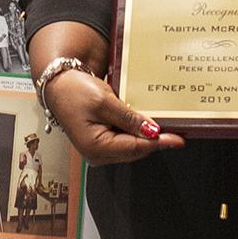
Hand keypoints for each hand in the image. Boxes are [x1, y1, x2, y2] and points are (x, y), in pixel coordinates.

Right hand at [43, 68, 183, 164]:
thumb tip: (153, 131)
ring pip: (132, 147)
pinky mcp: (101, 142)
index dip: (159, 143)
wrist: (58, 84)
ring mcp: (98, 150)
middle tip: (176, 129)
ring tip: (164, 124)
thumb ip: (130, 119)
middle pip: (135, 150)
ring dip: (146, 136)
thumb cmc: (75, 91)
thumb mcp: (105, 102)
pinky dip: (136, 132)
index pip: (136, 148)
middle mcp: (97, 154)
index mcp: (96, 147)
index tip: (179, 139)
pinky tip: (145, 123)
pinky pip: (124, 141)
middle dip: (154, 140)